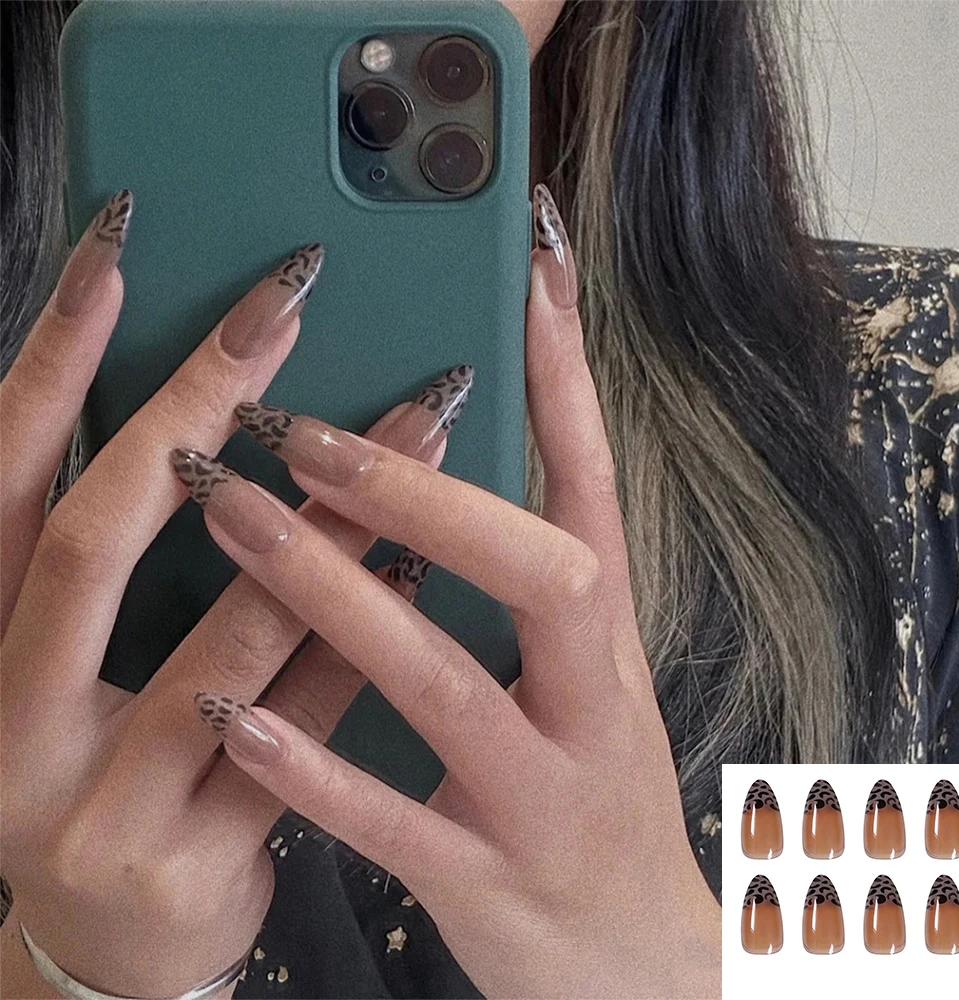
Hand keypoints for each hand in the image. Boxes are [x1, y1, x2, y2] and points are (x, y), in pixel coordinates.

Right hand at [0, 190, 468, 997]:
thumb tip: (222, 412)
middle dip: (193, 405)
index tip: (118, 249)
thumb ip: (129, 558)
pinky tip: (424, 576)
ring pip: (220, 643)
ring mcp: (92, 802)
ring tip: (414, 416)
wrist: (116, 948)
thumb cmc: (111, 768)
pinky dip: (357, 649)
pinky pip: (296, 736)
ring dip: (324, 528)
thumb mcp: (89, 660)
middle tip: (286, 303)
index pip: (5, 475)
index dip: (51, 359)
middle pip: (96, 538)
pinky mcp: (184, 861)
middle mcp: (10, 717)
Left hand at [177, 188, 721, 998]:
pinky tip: (233, 706)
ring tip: (234, 517)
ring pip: (444, 684)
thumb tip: (426, 470)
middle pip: (537, 570)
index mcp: (609, 641)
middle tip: (307, 423)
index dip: (568, 371)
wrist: (638, 965)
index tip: (530, 260)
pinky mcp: (488, 881)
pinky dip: (314, 763)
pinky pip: (394, 821)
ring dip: (338, 596)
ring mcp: (544, 796)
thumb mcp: (577, 679)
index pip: (596, 481)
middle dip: (426, 492)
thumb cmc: (592, 796)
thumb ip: (511, 584)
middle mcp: (591, 706)